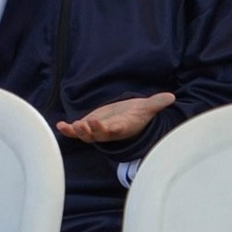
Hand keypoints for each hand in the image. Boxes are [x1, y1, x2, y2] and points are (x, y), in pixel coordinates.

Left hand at [57, 92, 176, 142]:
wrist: (128, 118)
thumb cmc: (137, 114)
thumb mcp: (147, 107)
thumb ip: (157, 103)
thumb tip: (171, 97)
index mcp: (123, 127)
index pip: (117, 129)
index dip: (111, 128)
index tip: (107, 125)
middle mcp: (109, 132)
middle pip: (99, 135)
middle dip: (92, 131)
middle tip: (84, 124)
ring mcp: (97, 131)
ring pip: (87, 135)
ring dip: (79, 132)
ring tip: (72, 125)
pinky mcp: (88, 127)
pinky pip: (76, 131)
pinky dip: (68, 130)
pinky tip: (60, 125)